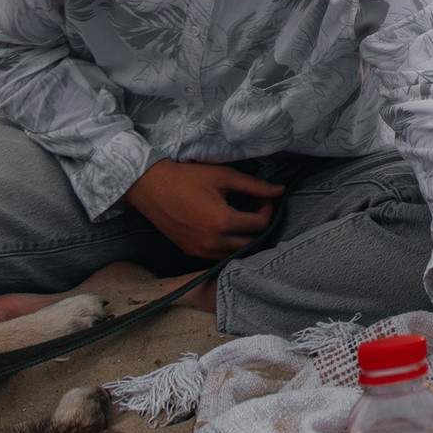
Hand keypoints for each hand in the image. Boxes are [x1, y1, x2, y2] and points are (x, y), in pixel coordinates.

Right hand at [121, 159, 283, 259]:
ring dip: (246, 240)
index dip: (268, 210)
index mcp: (222, 222)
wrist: (151, 187)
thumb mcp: (224, 176)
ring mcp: (200, 250)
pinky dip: (229, 247)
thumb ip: (255, 186)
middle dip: (260, 227)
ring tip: (244, 220)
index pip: (260, 225)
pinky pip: (219, 256)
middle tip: (257, 209)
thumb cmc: (188, 178)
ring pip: (236, 254)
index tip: (265, 199)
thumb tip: (280, 190)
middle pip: (251, 243)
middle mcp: (212, 242)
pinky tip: (229, 231)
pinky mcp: (191, 252)